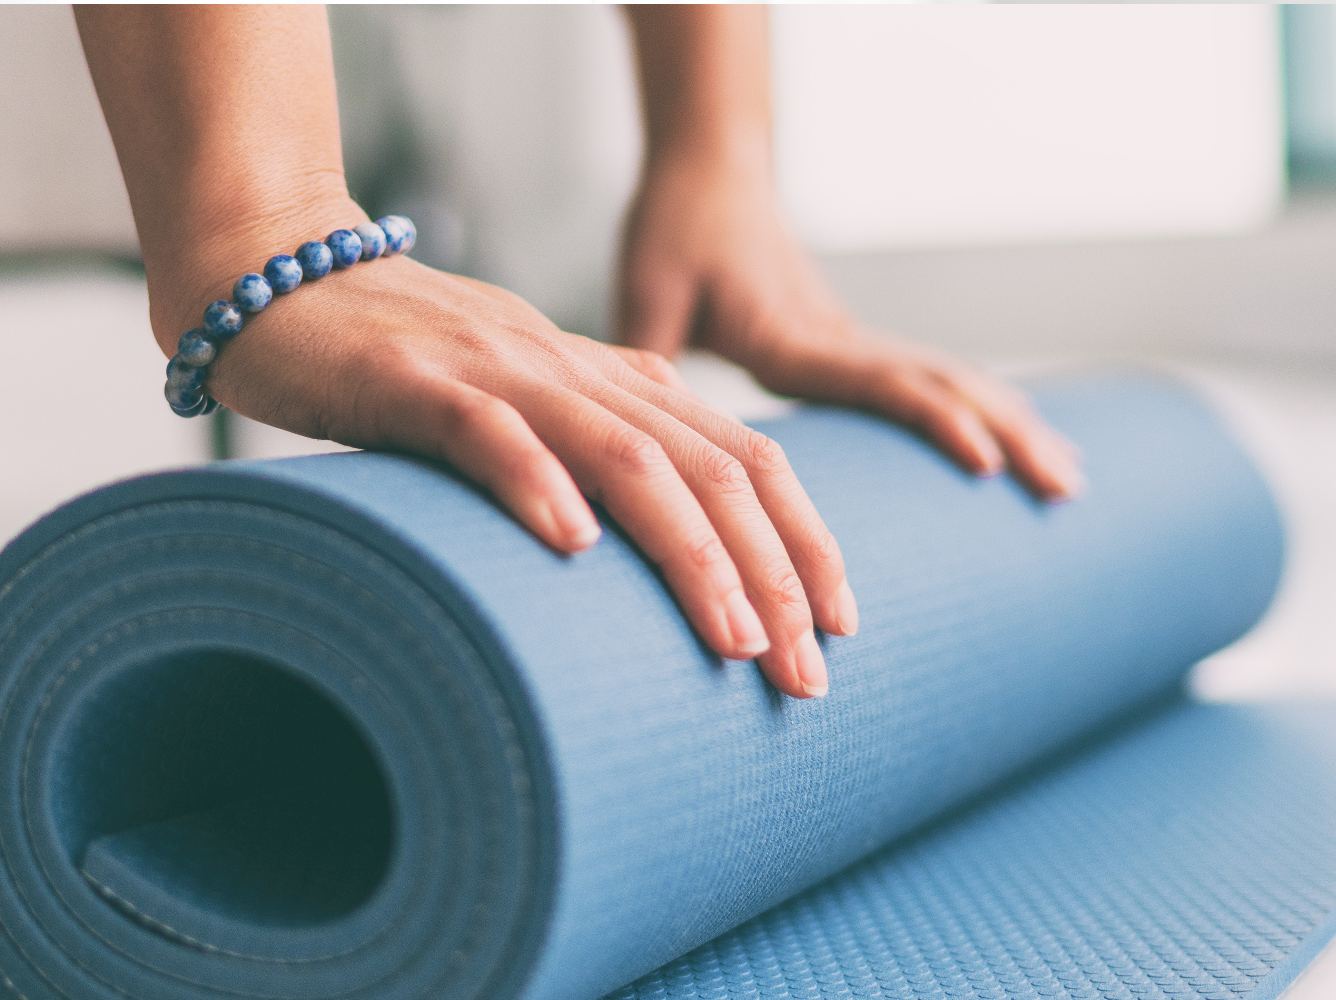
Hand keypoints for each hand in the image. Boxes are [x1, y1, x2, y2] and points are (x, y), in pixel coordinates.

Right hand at [149, 198, 852, 698]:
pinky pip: (486, 431)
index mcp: (614, 383)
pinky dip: (534, 482)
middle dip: (775, 572)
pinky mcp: (414, 380)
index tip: (842, 625)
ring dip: (691, 550)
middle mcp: (577, 374)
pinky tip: (571, 546)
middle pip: (708, 467)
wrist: (287, 281)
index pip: (743, 456)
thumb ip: (595, 444)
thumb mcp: (528, 405)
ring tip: (735, 638)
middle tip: (806, 673)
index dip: (803, 536)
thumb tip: (659, 512)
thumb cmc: (412, 363)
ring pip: (625, 455)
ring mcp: (500, 372)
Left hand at [616, 156, 1083, 499]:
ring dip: (1013, 424)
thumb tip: (633, 440)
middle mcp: (836, 338)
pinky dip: (982, 410)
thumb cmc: (676, 228)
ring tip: (1070, 479)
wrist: (710, 172)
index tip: (985, 461)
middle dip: (1007, 434)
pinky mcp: (851, 344)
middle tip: (1067, 490)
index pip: (877, 378)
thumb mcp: (646, 291)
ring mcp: (852, 339)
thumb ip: (644, 352)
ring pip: (949, 380)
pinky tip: (1011, 440)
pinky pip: (929, 378)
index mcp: (791, 334)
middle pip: (940, 382)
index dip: (932, 418)